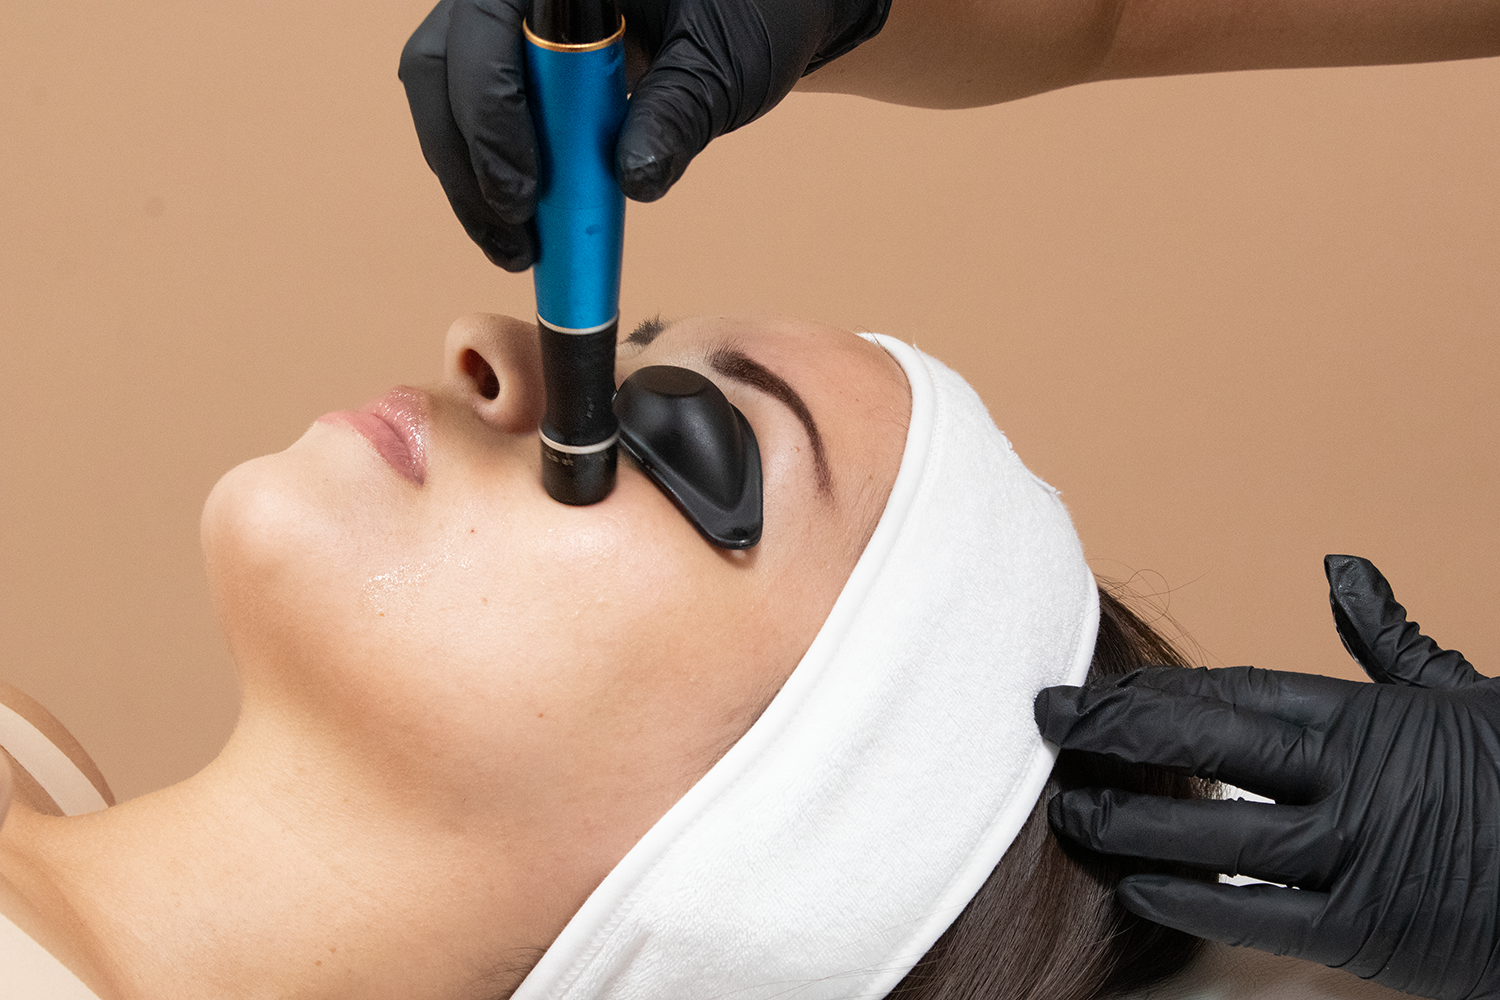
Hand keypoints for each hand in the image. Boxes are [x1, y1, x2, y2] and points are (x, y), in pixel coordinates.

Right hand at [398, 0, 890, 269]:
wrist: (756, 16)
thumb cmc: (747, 16)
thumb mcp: (725, 65)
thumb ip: (677, 113)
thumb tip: (633, 179)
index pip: (487, 30)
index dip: (489, 113)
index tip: (523, 194)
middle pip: (444, 67)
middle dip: (468, 161)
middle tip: (515, 237)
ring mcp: (507, 24)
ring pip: (445, 97)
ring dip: (470, 180)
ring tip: (518, 249)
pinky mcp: (511, 65)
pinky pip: (470, 117)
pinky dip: (488, 176)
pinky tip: (525, 229)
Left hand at [1033, 555, 1499, 999]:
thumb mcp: (1461, 695)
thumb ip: (1388, 639)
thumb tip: (1341, 569)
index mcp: (1366, 717)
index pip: (1231, 692)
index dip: (1150, 691)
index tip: (1088, 686)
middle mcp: (1351, 781)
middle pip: (1203, 746)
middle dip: (1113, 732)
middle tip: (1042, 721)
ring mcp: (1355, 857)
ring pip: (1214, 835)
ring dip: (1129, 821)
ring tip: (1066, 809)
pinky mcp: (1364, 931)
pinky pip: (1252, 915)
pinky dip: (1186, 899)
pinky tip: (1131, 886)